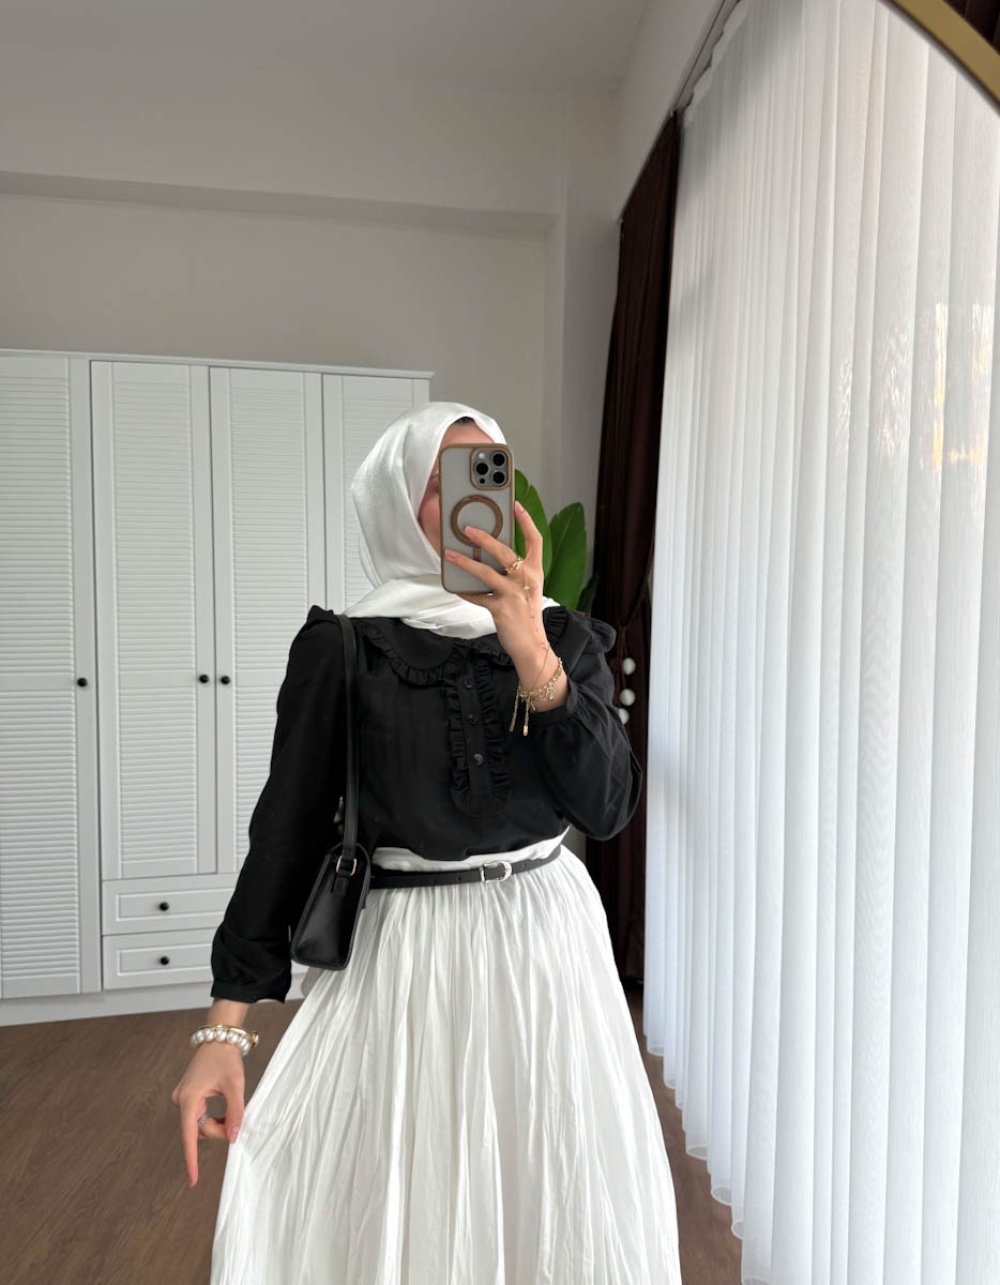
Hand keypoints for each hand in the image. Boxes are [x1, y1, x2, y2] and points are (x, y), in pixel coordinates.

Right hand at [170, 1042, 245, 1187]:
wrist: (219, 1037)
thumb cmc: (226, 1058)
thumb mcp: (235, 1086)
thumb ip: (235, 1112)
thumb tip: (233, 1137)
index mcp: (189, 1099)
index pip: (190, 1137)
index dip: (192, 1160)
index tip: (193, 1180)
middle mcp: (181, 1100)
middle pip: (200, 1130)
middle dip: (219, 1129)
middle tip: (238, 1119)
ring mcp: (182, 1098)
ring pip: (201, 1124)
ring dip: (217, 1123)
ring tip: (232, 1109)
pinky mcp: (188, 1095)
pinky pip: (200, 1116)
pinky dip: (213, 1116)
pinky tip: (224, 1108)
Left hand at [444, 500, 546, 659]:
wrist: (531, 644)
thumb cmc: (527, 614)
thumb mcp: (528, 588)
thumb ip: (515, 572)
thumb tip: (490, 555)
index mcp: (535, 571)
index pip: (535, 540)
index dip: (527, 521)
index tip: (517, 505)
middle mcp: (525, 579)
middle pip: (505, 551)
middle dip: (485, 538)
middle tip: (468, 528)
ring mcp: (513, 594)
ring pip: (485, 572)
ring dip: (465, 562)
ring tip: (450, 553)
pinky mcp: (500, 608)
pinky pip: (477, 596)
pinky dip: (464, 591)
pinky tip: (454, 586)